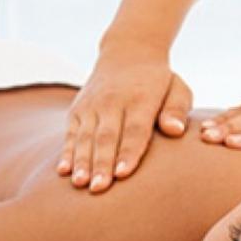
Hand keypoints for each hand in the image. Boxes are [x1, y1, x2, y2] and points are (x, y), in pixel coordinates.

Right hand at [59, 46, 191, 192]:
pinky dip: (66, 152)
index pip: (134, 130)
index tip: (123, 174)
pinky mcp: (77, 110)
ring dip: (81, 162)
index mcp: (140, 99)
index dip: (128, 152)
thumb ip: (177, 109)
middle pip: (106, 137)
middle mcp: (112, 102)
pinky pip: (70, 133)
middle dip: (101, 164)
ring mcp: (92, 105)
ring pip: (85, 137)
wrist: (127, 53)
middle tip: (99, 188)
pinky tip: (63, 171)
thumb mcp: (177, 88)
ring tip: (80, 184)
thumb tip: (175, 131)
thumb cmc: (158, 81)